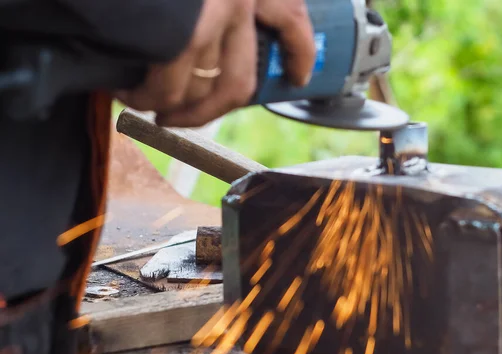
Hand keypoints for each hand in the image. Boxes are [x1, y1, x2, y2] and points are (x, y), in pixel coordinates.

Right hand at [155, 0, 315, 127]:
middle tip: (183, 119)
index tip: (298, 76)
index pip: (291, 19)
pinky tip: (128, 93)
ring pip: (200, 89)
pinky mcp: (183, 33)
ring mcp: (214, 15)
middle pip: (239, 81)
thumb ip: (210, 1)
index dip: (298, 54)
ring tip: (144, 103)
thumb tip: (208, 43)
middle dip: (209, 112)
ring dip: (170, 107)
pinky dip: (147, 98)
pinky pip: (169, 88)